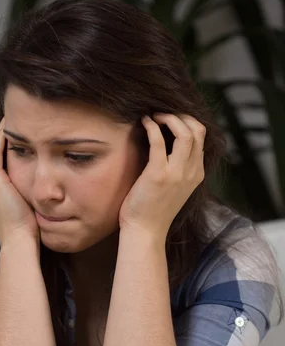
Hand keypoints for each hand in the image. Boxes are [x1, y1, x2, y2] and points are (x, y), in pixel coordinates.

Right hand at [0, 117, 38, 246]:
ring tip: (17, 116)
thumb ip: (19, 189)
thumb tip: (33, 178)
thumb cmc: (25, 229)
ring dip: (4, 131)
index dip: (4, 144)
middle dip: (4, 134)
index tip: (18, 131)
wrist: (19, 241)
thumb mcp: (19, 204)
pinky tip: (15, 124)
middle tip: (18, 117)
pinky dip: (5, 135)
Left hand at [118, 113, 205, 239]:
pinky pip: (158, 141)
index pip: (202, 137)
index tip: (171, 118)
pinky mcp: (158, 174)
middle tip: (163, 113)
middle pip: (197, 130)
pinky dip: (151, 126)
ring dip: (168, 118)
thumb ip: (178, 168)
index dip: (187, 121)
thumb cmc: (153, 210)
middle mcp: (191, 172)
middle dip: (181, 115)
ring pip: (184, 132)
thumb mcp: (175, 187)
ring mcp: (176, 173)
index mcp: (197, 174)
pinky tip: (144, 123)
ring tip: (154, 115)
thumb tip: (167, 144)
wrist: (145, 232)